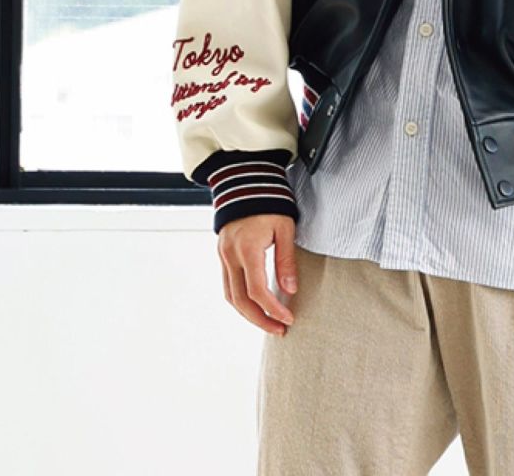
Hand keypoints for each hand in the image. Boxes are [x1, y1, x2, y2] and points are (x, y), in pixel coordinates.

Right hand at [217, 213, 298, 334]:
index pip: (257, 290)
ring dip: (248, 314)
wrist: (247, 183)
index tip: (288, 318)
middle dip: (260, 319)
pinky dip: (241, 300)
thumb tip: (290, 290)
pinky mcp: (222, 255)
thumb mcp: (285, 228)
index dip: (273, 309)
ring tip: (269, 322)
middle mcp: (230, 255)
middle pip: (240, 301)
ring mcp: (223, 256)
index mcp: (247, 248)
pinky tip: (256, 305)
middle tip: (279, 330)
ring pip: (231, 296)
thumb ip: (287, 260)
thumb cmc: (270, 203)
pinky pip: (228, 285)